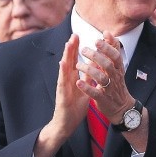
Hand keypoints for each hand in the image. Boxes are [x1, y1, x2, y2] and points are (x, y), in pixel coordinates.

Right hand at [35, 34, 88, 156]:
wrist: (66, 122)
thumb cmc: (75, 107)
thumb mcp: (85, 89)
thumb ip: (88, 78)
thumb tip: (94, 67)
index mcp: (73, 78)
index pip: (76, 61)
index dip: (78, 49)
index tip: (80, 36)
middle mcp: (67, 79)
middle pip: (69, 60)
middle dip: (72, 47)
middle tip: (75, 34)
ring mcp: (63, 86)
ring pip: (64, 68)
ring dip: (66, 55)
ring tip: (68, 44)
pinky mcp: (61, 94)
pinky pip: (62, 81)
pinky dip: (62, 72)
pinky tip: (63, 63)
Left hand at [75, 32, 131, 120]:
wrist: (121, 107)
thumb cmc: (116, 83)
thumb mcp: (116, 66)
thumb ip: (112, 50)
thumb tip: (107, 33)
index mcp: (118, 69)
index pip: (116, 56)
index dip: (108, 47)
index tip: (98, 39)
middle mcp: (115, 78)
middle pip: (107, 65)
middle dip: (96, 56)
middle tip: (84, 50)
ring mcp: (109, 89)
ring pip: (101, 78)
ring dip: (89, 70)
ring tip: (78, 64)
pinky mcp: (103, 99)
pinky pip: (95, 93)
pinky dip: (87, 88)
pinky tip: (78, 82)